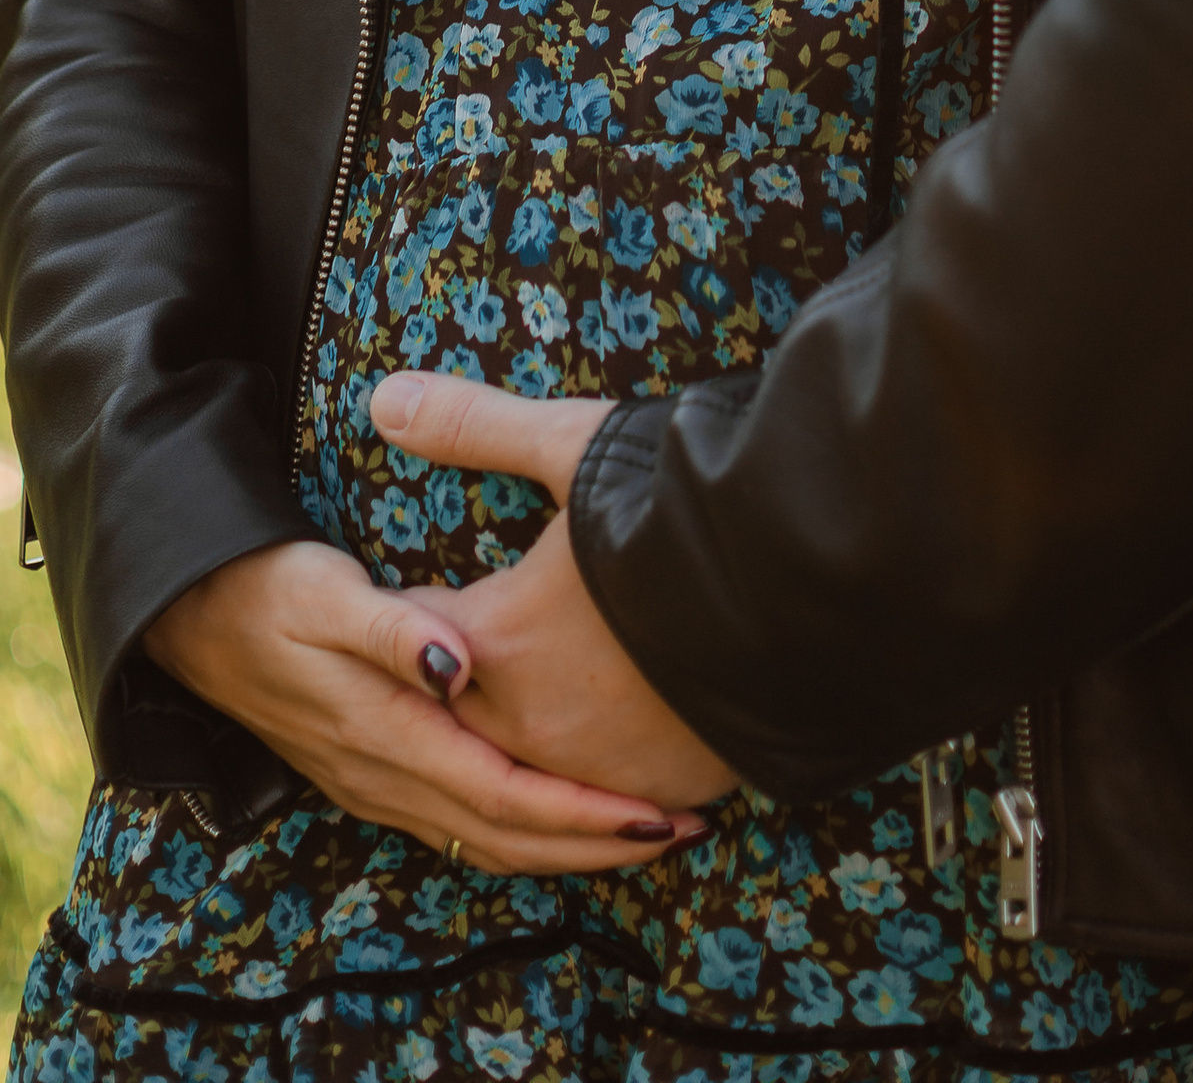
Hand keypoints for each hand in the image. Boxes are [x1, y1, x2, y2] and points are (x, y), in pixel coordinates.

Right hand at [143, 537, 701, 872]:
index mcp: (386, 733)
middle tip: (681, 828)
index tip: (655, 812)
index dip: (582, 814)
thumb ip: (392, 630)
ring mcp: (377, 784)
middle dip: (597, 844)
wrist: (190, 618)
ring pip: (488, 840)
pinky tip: (562, 813)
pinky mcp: (375, 774)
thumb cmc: (267, 587)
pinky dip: (525, 829)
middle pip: (508, 837)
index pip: (503, 796)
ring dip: (567, 844)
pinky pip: (462, 824)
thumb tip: (457, 664)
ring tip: (645, 828)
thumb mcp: (325, 592)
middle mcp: (385, 776)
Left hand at [370, 372, 737, 809]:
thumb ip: (476, 427)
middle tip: (489, 645)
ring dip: (532, 732)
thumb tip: (384, 399)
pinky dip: (603, 768)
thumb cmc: (682, 507)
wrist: (808, 584)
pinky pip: (608, 794)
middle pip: (465, 715)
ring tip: (551, 696)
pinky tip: (623, 735)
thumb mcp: (574, 448)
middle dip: (466, 680)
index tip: (432, 594)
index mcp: (497, 641)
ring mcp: (598, 769)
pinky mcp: (664, 790)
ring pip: (534, 764)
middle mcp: (531, 724)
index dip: (421, 613)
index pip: (417, 640)